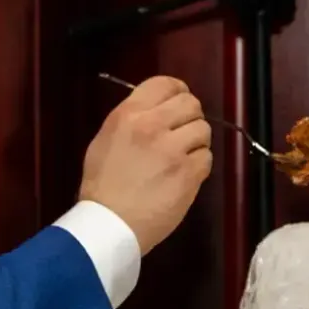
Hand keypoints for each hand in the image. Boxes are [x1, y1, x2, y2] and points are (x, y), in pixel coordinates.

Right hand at [79, 76, 212, 253]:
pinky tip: (184, 176)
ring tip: (182, 158)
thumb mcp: (105, 139)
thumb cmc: (102, 185)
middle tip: (183, 133)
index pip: (165, 84)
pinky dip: (199, 166)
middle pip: (191, 104)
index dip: (178, 91)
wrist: (110, 223)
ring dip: (196, 143)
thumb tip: (156, 110)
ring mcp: (173, 150)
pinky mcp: (188, 174)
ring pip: (203, 130)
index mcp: (129, 114)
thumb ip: (131, 120)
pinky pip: (207, 158)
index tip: (178, 102)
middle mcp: (153, 126)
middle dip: (191, 117)